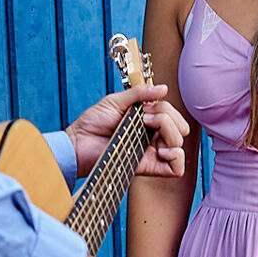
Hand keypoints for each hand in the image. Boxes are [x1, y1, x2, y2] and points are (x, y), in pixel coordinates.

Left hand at [67, 82, 188, 178]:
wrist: (78, 143)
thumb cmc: (92, 123)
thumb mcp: (116, 101)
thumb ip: (139, 94)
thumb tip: (163, 88)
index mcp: (147, 121)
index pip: (172, 115)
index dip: (165, 109)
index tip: (146, 108)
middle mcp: (152, 137)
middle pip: (180, 128)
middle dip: (169, 118)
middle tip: (147, 118)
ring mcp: (151, 153)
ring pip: (180, 144)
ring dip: (169, 131)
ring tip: (148, 128)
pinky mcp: (149, 167)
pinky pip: (176, 168)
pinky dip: (176, 156)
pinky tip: (161, 149)